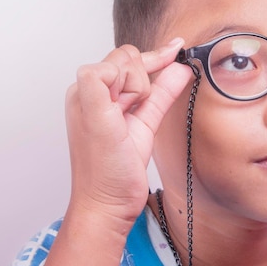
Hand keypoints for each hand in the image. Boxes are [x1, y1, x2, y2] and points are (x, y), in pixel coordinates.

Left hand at [65, 38, 191, 224]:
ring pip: (148, 78)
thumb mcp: (95, 120)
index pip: (117, 60)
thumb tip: (114, 63)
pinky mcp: (139, 123)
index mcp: (86, 90)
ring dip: (158, 80)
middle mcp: (102, 96)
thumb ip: (95, 83)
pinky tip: (181, 71)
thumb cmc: (100, 171)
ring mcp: (123, 109)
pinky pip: (158, 96)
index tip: (124, 104)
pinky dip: (169, 82)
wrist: (111, 205)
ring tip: (147, 109)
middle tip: (131, 112)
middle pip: (133, 64)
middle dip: (141, 81)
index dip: (129, 77)